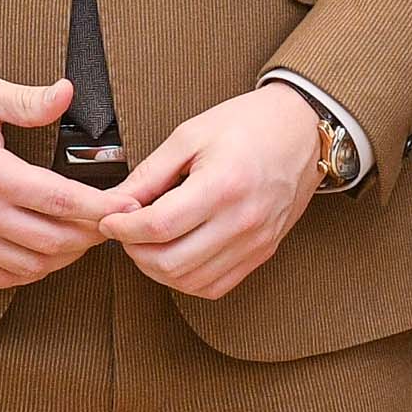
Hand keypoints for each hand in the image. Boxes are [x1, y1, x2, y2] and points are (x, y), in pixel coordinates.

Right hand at [0, 70, 123, 292]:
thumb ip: (25, 99)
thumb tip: (67, 94)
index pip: (59, 199)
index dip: (101, 207)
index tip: (127, 205)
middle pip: (52, 241)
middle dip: (92, 235)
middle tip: (113, 221)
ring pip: (31, 266)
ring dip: (66, 257)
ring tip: (84, 236)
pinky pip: (1, 277)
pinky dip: (32, 271)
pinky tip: (46, 252)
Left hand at [93, 84, 327, 301]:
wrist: (302, 130)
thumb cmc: (249, 124)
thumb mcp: (190, 135)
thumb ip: (150, 174)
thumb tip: (115, 202)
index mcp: (223, 186)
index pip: (159, 226)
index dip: (123, 229)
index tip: (109, 220)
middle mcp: (243, 221)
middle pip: (171, 262)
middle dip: (135, 252)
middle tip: (125, 232)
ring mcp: (256, 242)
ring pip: (190, 281)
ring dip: (157, 269)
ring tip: (148, 243)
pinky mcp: (262, 253)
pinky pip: (215, 286)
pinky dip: (186, 279)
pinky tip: (177, 255)